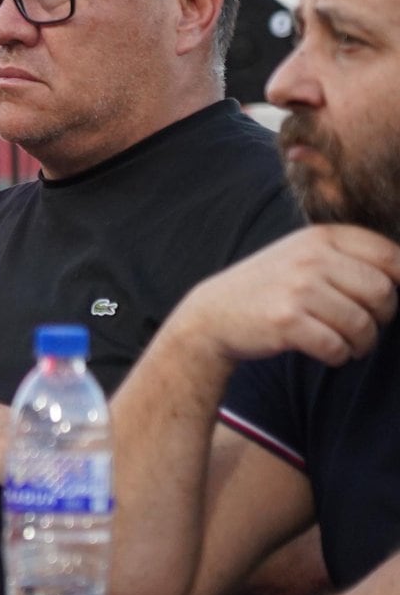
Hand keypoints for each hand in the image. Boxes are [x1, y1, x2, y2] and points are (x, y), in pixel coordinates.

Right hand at [170, 226, 399, 367]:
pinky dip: (338, 356)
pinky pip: (337, 347)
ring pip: (362, 324)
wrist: (213, 314)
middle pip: (382, 293)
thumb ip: (349, 256)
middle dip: (381, 318)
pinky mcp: (286, 321)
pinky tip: (327, 351)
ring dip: (361, 343)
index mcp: (321, 237)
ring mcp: (297, 289)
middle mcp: (310, 258)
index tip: (380, 300)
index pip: (390, 257)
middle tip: (364, 326)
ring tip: (347, 344)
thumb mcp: (304, 255)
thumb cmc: (271, 287)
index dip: (399, 283)